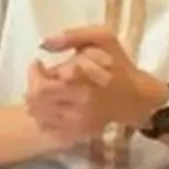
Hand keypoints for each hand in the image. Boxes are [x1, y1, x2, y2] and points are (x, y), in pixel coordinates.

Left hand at [30, 26, 168, 139]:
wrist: (137, 96)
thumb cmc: (119, 64)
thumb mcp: (103, 38)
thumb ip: (73, 36)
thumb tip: (43, 43)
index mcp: (81, 76)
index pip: (41, 83)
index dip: (34, 73)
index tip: (38, 64)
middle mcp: (78, 100)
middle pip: (37, 101)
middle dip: (32, 88)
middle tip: (38, 80)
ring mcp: (80, 120)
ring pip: (42, 116)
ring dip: (36, 104)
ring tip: (43, 93)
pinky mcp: (81, 132)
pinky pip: (53, 129)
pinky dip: (46, 118)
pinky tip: (52, 107)